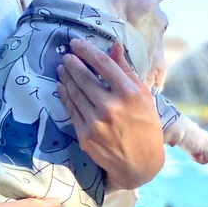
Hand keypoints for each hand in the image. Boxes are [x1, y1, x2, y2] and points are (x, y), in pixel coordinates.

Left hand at [56, 39, 164, 189]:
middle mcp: (111, 107)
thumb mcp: (144, 96)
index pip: (104, 65)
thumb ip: (126, 70)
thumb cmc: (146, 126)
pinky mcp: (85, 135)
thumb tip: (114, 45)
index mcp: (130, 94)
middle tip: (65, 55)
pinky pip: (71, 110)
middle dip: (72, 63)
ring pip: (75, 93)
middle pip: (85, 78)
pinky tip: (61, 86)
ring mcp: (96, 123)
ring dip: (66, 78)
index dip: (87, 51)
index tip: (76, 43)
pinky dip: (64, 96)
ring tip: (61, 68)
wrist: (139, 163)